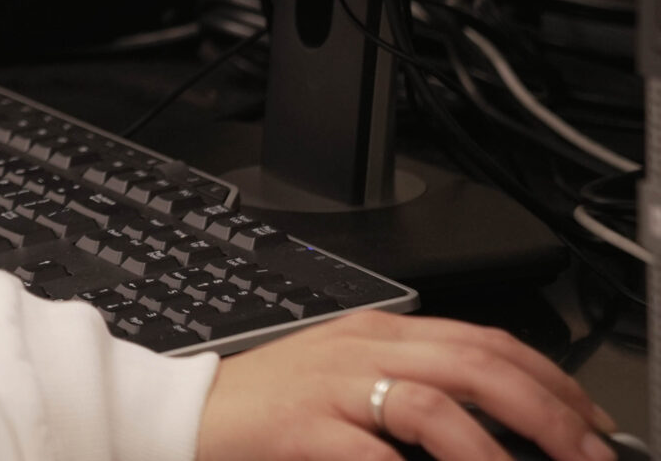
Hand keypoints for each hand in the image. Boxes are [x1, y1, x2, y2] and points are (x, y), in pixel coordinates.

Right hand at [195, 311, 616, 460]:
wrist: (187, 412)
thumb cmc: (270, 406)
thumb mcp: (348, 382)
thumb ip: (414, 390)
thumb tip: (498, 427)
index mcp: (380, 332)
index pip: (487, 341)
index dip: (553, 380)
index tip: (594, 423)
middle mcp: (363, 348)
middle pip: (477, 365)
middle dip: (550, 414)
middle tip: (590, 457)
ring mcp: (334, 386)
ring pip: (438, 403)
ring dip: (498, 452)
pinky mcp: (306, 428)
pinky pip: (377, 453)